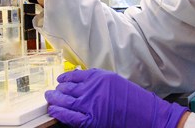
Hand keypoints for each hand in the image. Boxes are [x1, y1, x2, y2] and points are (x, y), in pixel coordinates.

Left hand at [45, 69, 188, 127]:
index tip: (61, 80)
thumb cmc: (133, 100)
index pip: (76, 75)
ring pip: (65, 100)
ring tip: (50, 99)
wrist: (144, 114)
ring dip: (55, 99)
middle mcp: (93, 88)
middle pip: (68, 88)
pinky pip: (69, 116)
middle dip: (58, 90)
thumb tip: (79, 80)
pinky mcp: (90, 119)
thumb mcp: (115, 82)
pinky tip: (54, 110)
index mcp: (100, 77)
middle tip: (52, 92)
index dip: (65, 78)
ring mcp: (90, 104)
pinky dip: (59, 113)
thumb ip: (98, 80)